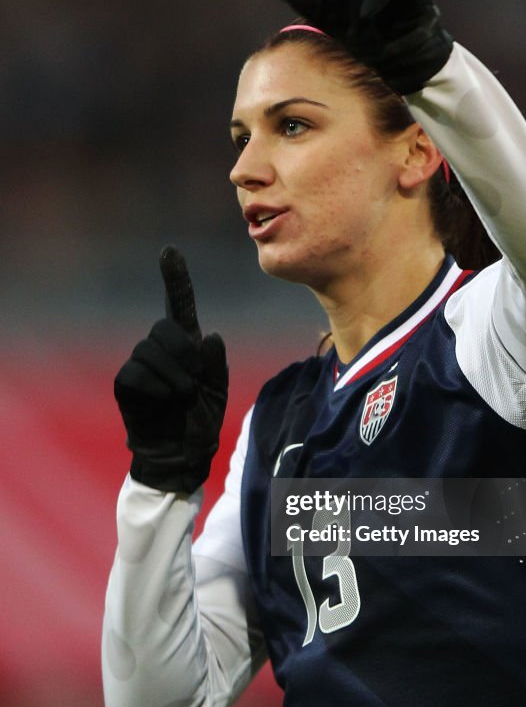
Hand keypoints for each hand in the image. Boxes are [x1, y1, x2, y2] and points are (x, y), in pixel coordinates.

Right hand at [114, 245, 227, 493]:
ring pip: (151, 349)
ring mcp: (139, 363)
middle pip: (165, 327)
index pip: (179, 304)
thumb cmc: (200, 421)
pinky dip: (158, 390)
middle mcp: (159, 348)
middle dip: (184, 353)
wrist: (182, 455)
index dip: (175, 278)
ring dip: (175, 377)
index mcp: (186, 345)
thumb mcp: (218, 391)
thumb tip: (210, 336)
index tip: (169, 251)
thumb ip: (217, 364)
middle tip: (193, 382)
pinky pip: (138, 373)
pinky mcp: (125, 383)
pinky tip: (163, 404)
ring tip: (181, 398)